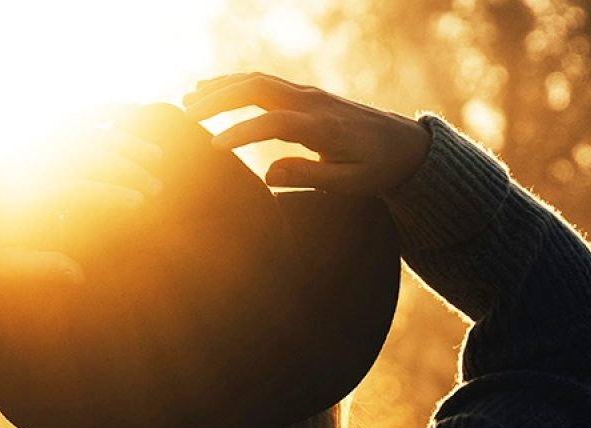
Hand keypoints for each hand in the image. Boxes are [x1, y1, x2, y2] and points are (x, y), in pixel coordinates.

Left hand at [0, 106, 163, 283]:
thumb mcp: (3, 264)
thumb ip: (41, 268)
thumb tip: (78, 276)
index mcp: (25, 197)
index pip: (75, 189)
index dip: (108, 193)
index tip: (139, 202)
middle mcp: (32, 165)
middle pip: (86, 157)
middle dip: (126, 169)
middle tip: (156, 187)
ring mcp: (35, 147)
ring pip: (85, 133)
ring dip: (123, 141)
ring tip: (156, 156)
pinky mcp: (38, 138)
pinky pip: (73, 118)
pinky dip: (103, 112)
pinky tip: (132, 112)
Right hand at [183, 72, 430, 196]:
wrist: (405, 145)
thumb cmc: (378, 169)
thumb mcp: (352, 183)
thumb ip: (310, 177)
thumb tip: (268, 174)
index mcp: (323, 127)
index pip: (273, 123)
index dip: (242, 132)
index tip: (213, 147)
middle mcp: (312, 103)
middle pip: (257, 88)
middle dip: (219, 99)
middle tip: (185, 115)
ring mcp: (308, 94)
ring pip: (257, 80)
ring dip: (222, 88)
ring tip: (188, 102)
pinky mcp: (306, 95)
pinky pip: (265, 83)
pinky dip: (236, 84)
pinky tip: (213, 90)